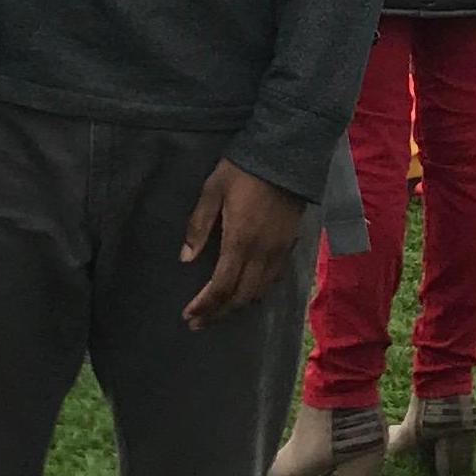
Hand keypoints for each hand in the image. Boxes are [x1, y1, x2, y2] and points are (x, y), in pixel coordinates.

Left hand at [180, 161, 307, 328]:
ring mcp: (279, 251)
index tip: (188, 315)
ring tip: (219, 313)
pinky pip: (274, 280)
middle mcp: (262, 252)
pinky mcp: (290, 245)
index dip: (205, 305)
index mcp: (240, 240)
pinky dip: (258, 293)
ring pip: (260, 292)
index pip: (221, 286)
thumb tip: (185, 258)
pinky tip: (247, 294)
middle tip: (199, 322)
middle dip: (218, 313)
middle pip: (241, 297)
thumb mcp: (213, 190)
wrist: (285, 153)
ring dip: (238, 307)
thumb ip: (199, 225)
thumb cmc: (243, 169)